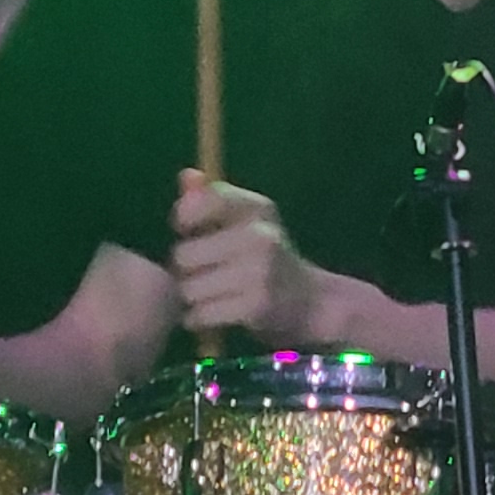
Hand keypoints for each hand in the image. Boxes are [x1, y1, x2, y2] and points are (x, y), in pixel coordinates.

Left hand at [170, 171, 332, 342]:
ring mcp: (260, 271)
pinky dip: (200, 319)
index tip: (188, 230)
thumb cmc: (265, 258)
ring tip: (212, 296)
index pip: (206, 199)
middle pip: (184, 254)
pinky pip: (200, 314)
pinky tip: (215, 315)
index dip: (186, 217)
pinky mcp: (255, 306)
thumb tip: (186, 175)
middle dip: (186, 269)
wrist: (309, 302)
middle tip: (205, 273)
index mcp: (257, 208)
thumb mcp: (246, 223)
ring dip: (192, 297)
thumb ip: (212, 199)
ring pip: (189, 288)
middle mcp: (261, 235)